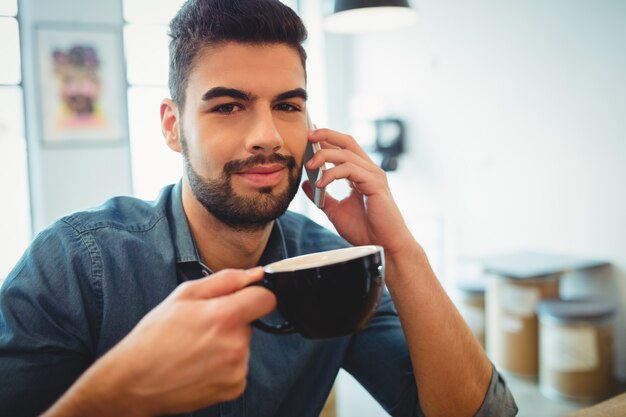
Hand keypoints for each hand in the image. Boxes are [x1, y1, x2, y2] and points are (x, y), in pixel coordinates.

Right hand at [43, 267, 275, 416]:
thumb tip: (254, 274)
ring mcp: (237, 370)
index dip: (253, 295)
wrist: (134, 382)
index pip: (267, 299)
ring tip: (196, 348)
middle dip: (232, 321)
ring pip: (243, 345)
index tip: (240, 300)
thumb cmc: (154, 336)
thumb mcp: (184, 295)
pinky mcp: (235, 388)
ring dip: (227, 344)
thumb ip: (225, 280)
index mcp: (226, 317)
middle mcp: (237, 346)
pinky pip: (239, 366)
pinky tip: (200, 365)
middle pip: (251, 322)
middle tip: (201, 328)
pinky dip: (224, 365)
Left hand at [302, 128, 414, 257]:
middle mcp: (369, 170)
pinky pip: (350, 170)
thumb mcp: (335, 210)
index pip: (343, 148)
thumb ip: (322, 196)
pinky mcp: (376, 184)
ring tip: (309, 165)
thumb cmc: (364, 230)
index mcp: (361, 173)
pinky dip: (332, 174)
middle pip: (347, 142)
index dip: (326, 139)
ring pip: (347, 154)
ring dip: (325, 156)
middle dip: (327, 135)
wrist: (383, 246)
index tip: (307, 136)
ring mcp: (374, 175)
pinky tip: (320, 183)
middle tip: (308, 136)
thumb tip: (306, 183)